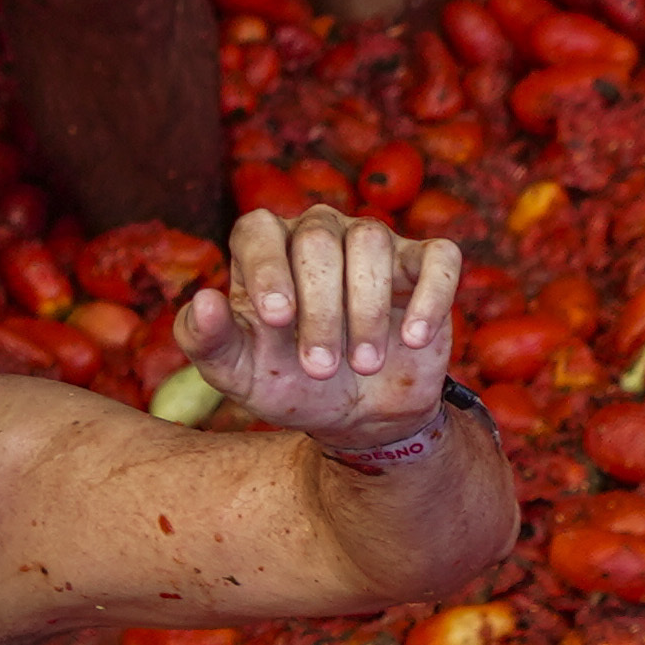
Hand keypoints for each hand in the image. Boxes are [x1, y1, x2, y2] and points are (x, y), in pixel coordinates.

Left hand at [172, 206, 462, 445]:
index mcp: (265, 251)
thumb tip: (205, 300)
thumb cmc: (289, 383)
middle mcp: (318, 234)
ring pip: (372, 242)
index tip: (277, 320)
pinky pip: (439, 257)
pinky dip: (430, 295)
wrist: (354, 415)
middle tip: (320, 367)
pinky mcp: (425, 264)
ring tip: (361, 365)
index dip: (266, 267)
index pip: (257, 229)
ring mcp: (373, 243)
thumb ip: (206, 341)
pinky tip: (413, 339)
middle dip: (320, 311)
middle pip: (317, 240)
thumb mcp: (238, 375)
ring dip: (367, 310)